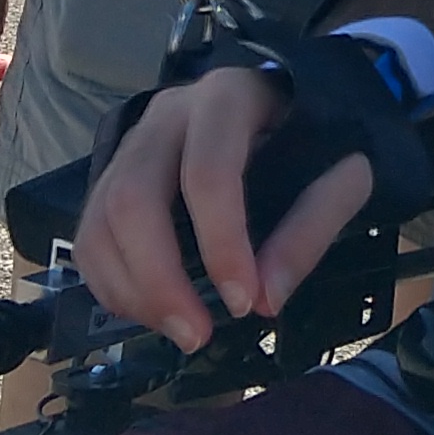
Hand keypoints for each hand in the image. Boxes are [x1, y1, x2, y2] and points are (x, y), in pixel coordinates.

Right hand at [71, 66, 372, 352]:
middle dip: (158, 281)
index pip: (207, 172)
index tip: (245, 302)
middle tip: (196, 336)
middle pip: (132, 198)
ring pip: (100, 222)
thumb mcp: (343, 171)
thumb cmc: (316, 137)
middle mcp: (167, 115)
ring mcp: (132, 145)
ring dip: (132, 292)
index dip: (220, 244)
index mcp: (228, 98)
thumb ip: (312, 227)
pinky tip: (154, 311)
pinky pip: (90, 238)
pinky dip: (113, 286)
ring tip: (180, 331)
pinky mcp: (113, 177)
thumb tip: (267, 299)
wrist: (290, 104)